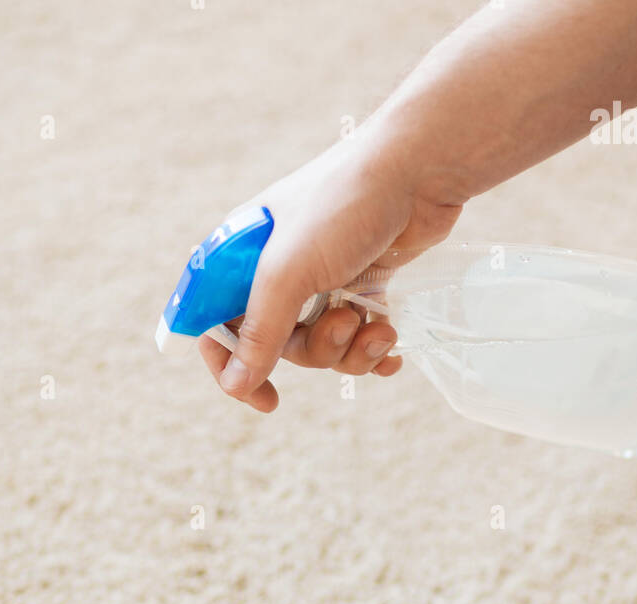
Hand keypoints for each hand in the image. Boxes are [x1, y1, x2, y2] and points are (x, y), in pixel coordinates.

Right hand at [202, 130, 462, 410]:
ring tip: (378, 327)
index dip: (231, 366)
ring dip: (351, 349)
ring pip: (322, 346)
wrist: (421, 170)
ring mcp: (321, 278)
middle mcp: (278, 269)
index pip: (215, 323)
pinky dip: (374, 350)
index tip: (263, 399)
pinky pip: (356, 338)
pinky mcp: (361, 283)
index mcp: (242, 257)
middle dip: (316, 349)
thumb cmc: (344, 207)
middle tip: (344, 323)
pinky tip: (393, 350)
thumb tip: (235, 386)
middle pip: (279, 346)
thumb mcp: (290, 272)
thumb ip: (261, 332)